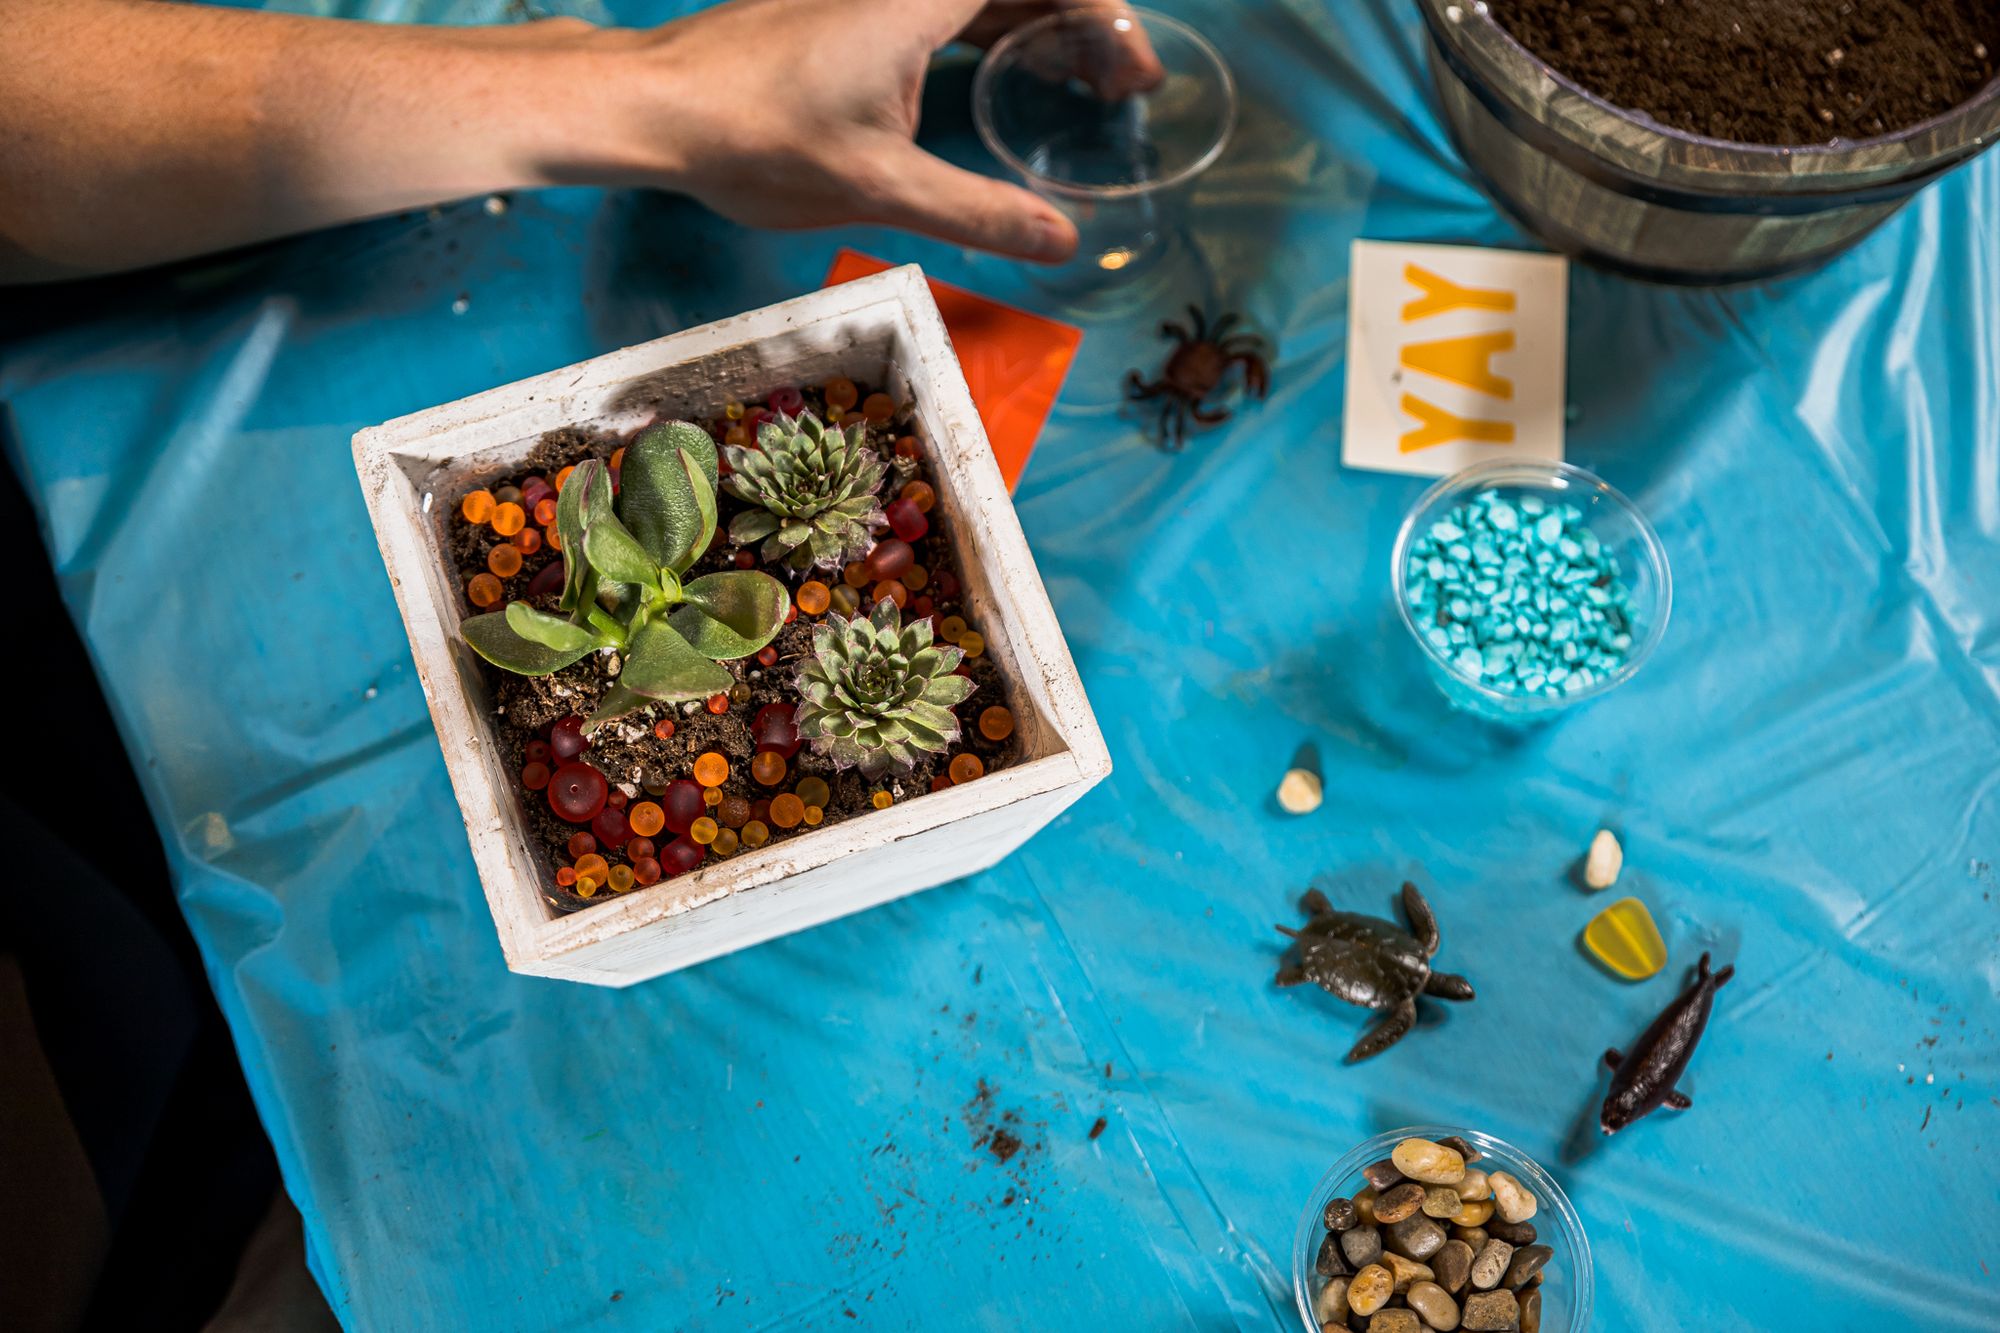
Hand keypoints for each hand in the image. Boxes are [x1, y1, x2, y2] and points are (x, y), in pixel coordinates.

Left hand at [576, 0, 1140, 262]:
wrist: (652, 107)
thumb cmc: (752, 137)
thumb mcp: (877, 187)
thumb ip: (976, 211)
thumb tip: (1060, 243)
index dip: (1108, 19)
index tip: (1133, 76)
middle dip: (1087, 26)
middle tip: (1124, 90)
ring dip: (1041, 31)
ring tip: (1082, 89)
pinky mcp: (849, 14)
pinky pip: (945, 12)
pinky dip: (990, 38)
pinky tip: (1002, 85)